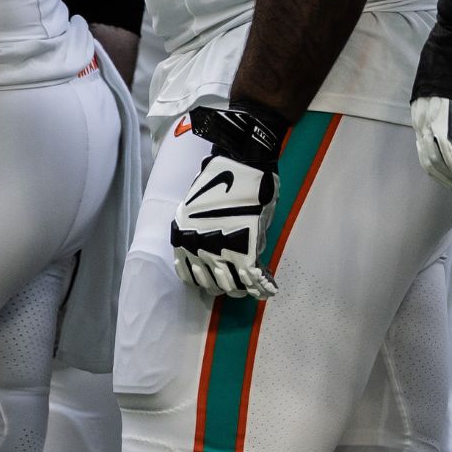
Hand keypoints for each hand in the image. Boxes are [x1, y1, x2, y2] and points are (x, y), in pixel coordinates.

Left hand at [171, 105, 289, 297]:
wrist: (241, 162)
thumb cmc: (220, 177)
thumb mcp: (199, 206)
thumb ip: (208, 230)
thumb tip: (218, 244)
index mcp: (182, 237)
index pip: (188, 273)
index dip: (203, 277)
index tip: (214, 276)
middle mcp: (196, 249)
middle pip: (209, 283)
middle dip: (223, 284)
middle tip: (235, 281)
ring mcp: (220, 252)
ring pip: (230, 284)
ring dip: (241, 286)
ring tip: (251, 284)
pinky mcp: (244, 251)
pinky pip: (252, 278)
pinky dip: (262, 285)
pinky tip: (268, 288)